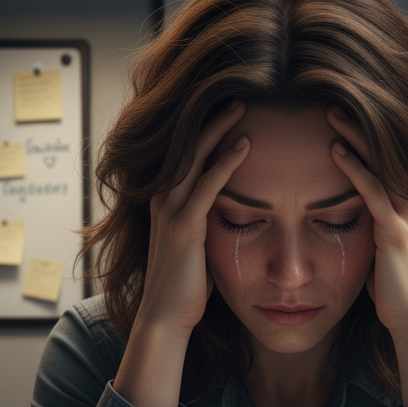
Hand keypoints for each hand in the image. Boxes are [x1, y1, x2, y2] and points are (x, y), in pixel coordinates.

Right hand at [137, 100, 249, 336]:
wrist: (166, 316)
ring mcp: (171, 212)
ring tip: (242, 104)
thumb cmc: (186, 284)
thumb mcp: (196, 243)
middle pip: (185, 144)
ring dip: (219, 128)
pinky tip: (245, 145)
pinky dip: (226, 162)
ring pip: (194, 157)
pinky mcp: (184, 227)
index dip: (203, 126)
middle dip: (209, 116)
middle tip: (236, 90)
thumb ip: (206, 219)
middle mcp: (162, 199)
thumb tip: (231, 208)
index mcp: (164, 200)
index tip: (227, 103)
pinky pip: (207, 186)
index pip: (183, 152)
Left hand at [327, 106, 407, 406]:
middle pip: (388, 151)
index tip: (343, 109)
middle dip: (363, 122)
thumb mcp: (382, 252)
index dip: (368, 132)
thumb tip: (351, 219)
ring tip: (331, 110)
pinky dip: (355, 169)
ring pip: (381, 163)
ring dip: (356, 135)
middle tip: (334, 95)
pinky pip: (374, 192)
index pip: (390, 158)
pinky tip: (335, 151)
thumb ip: (372, 229)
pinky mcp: (396, 233)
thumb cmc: (395, 292)